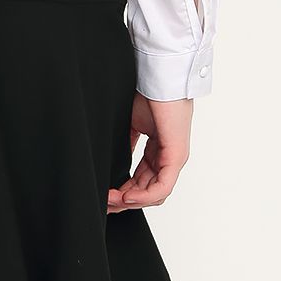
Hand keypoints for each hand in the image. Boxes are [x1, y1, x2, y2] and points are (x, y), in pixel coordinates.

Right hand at [107, 93, 192, 212]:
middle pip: (148, 192)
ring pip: (155, 194)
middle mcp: (169, 158)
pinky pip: (162, 186)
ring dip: (131, 201)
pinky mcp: (176, 155)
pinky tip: (126, 196)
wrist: (159, 76)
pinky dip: (144, 195)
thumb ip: (127, 144)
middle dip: (124, 201)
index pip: (142, 182)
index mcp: (159, 151)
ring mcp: (174, 158)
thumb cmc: (149, 93)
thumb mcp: (133, 124)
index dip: (123, 192)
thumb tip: (111, 159)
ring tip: (111, 200)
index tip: (105, 195)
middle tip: (104, 203)